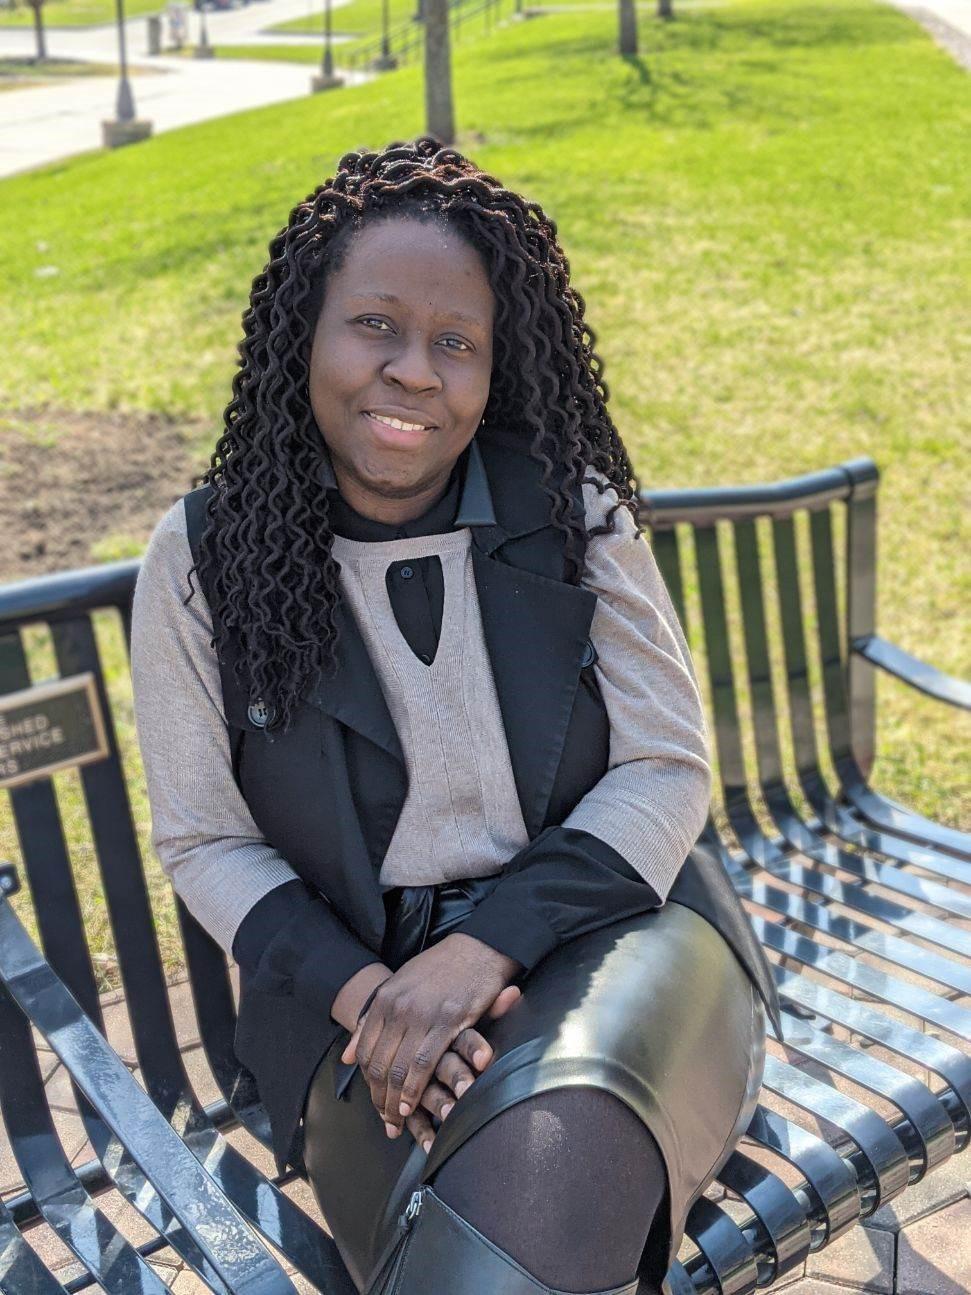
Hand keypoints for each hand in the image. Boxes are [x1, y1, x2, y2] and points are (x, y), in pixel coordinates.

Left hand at [340, 932, 522, 1139]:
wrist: (476, 948)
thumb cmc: (439, 970)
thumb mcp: (399, 987)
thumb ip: (372, 1021)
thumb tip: (346, 1055)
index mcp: (384, 999)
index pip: (366, 1051)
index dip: (368, 1083)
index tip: (374, 1103)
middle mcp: (398, 1008)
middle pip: (379, 1064)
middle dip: (379, 1099)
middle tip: (385, 1122)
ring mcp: (422, 1014)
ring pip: (399, 1067)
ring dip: (395, 1100)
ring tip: (397, 1120)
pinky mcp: (448, 1020)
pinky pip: (424, 1062)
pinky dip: (415, 1088)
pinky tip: (412, 1103)